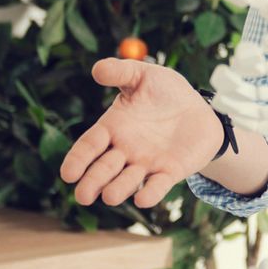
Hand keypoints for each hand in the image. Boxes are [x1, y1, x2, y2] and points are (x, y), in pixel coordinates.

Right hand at [60, 58, 222, 206]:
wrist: (200, 107)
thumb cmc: (165, 91)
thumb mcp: (143, 75)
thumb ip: (121, 72)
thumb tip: (97, 68)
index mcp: (113, 128)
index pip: (89, 146)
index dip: (78, 159)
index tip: (67, 174)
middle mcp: (125, 150)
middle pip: (104, 169)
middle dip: (93, 182)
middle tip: (83, 196)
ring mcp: (147, 163)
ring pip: (128, 180)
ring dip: (118, 189)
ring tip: (110, 197)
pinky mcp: (170, 171)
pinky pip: (158, 185)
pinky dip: (151, 193)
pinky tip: (143, 200)